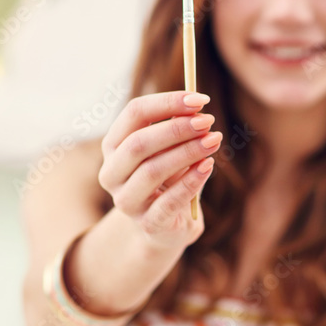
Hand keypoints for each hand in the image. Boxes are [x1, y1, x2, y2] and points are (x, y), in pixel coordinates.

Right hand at [98, 91, 221, 247]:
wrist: (168, 226)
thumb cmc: (169, 179)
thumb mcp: (171, 150)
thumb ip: (177, 129)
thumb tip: (195, 108)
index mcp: (113, 146)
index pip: (134, 113)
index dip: (167, 102)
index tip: (200, 99)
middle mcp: (112, 173)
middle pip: (138, 143)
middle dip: (176, 129)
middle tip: (207, 121)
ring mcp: (127, 201)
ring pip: (152, 170)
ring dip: (186, 152)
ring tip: (213, 141)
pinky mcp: (148, 223)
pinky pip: (169, 200)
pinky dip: (191, 181)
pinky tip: (208, 166)